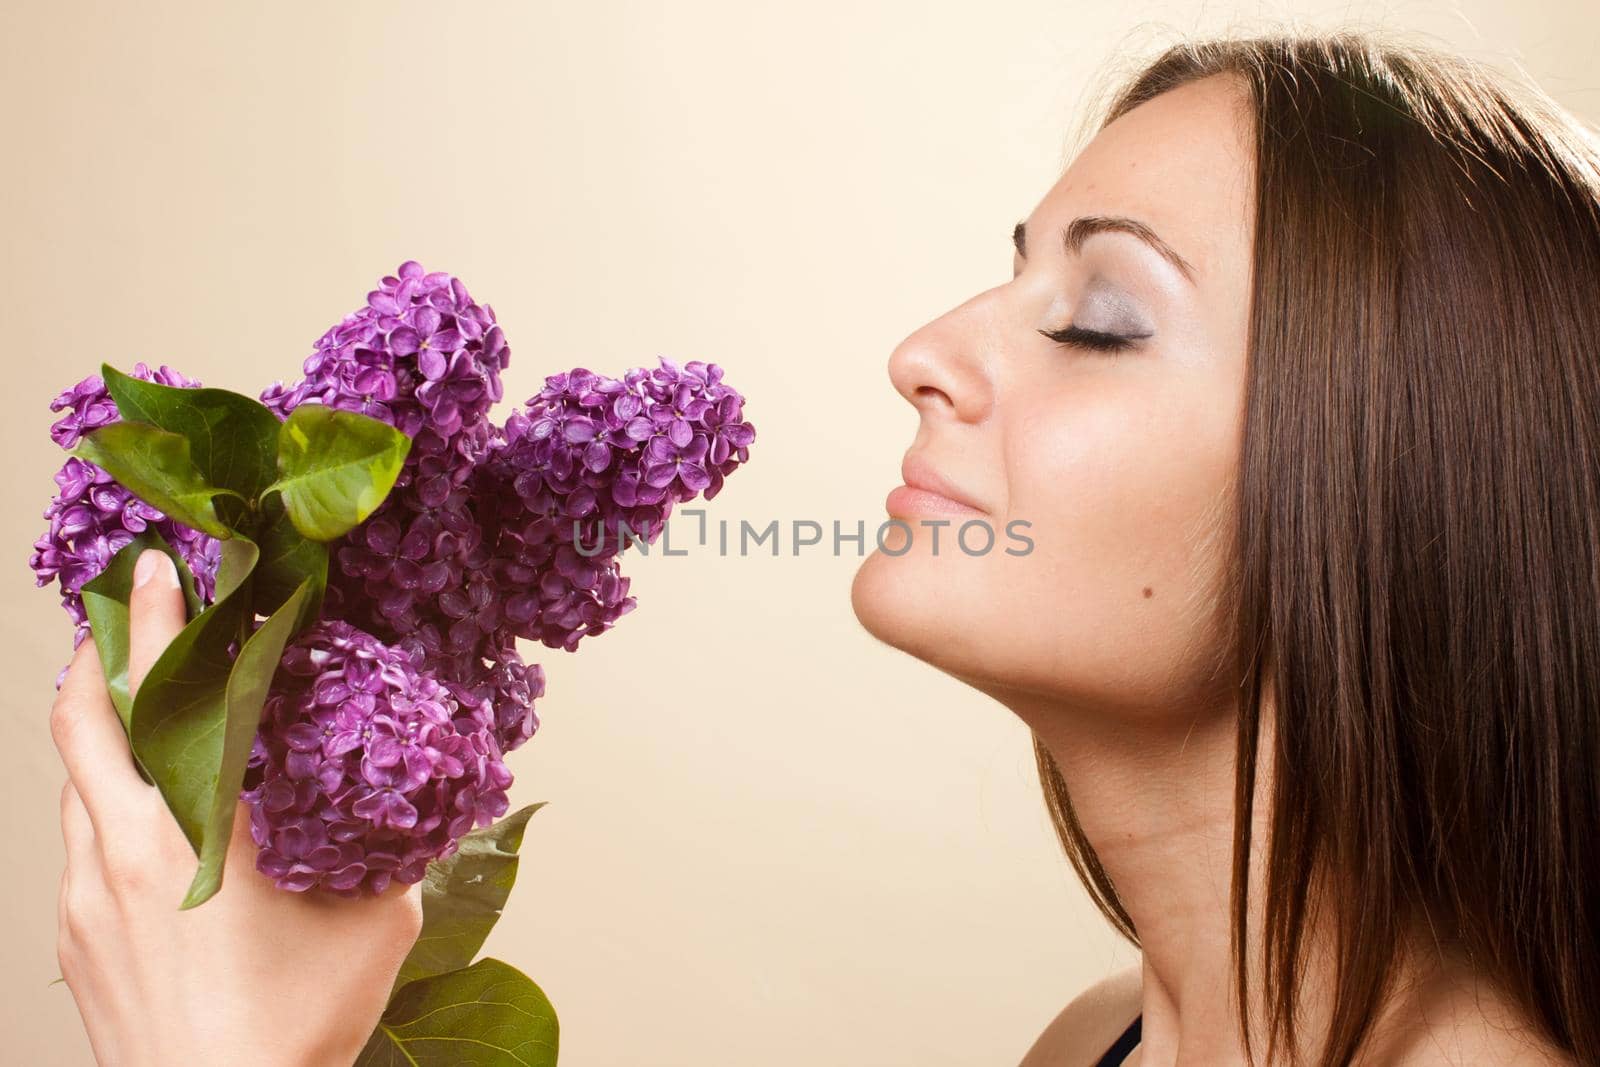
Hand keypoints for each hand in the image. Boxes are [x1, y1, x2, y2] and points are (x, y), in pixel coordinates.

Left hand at [52, 549, 423, 1066]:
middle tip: (128, 613)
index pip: (156, 700)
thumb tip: (413, 799)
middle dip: (99, 658)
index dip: (155, 624)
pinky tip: (148, 809)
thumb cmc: (290, 1029)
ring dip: (100, 728)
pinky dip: (104, 795)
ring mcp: (82, 900)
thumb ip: (388, 850)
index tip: (159, 570)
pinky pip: (78, 839)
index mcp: (188, 837)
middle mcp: (116, 855)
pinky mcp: (73, 939)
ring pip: (74, 783)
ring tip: (139, 701)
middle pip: (79, 725)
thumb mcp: (374, 925)